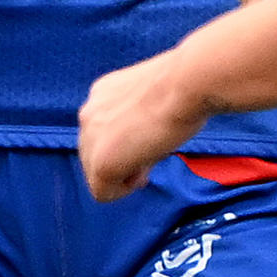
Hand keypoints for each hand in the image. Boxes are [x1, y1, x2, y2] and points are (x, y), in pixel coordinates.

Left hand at [78, 52, 207, 202]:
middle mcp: (88, 113)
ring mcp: (90, 138)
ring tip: (149, 161)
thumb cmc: (186, 86)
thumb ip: (139, 116)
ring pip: (95, 173)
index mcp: (101, 94)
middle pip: (93, 153)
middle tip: (150, 158)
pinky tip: (142, 176)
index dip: (125, 145)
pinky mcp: (101, 162)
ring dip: (122, 174)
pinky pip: (101, 192)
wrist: (188, 84)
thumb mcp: (154, 97)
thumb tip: (143, 144)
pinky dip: (122, 191)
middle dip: (121, 161)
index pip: (102, 131)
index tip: (148, 146)